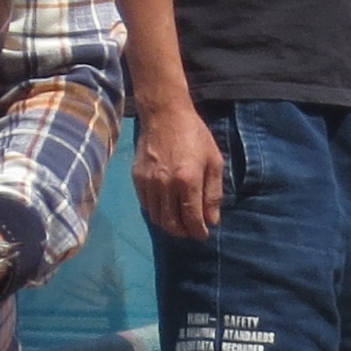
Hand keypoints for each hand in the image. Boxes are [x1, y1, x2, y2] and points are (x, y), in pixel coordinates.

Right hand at [135, 100, 225, 237]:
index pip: (191, 217)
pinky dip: (157, 212)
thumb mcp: (214, 162)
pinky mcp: (137, 178)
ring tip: (180, 222)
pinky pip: (146, 205)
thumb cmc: (195, 135)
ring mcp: (148, 182)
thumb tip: (212, 220)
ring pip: (156, 217)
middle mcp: (165, 185)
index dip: (198, 231)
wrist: (164, 115)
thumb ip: (213, 193)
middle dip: (183, 232)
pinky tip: (166, 208)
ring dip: (169, 225)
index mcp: (187, 180)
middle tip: (191, 231)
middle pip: (171, 223)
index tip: (203, 235)